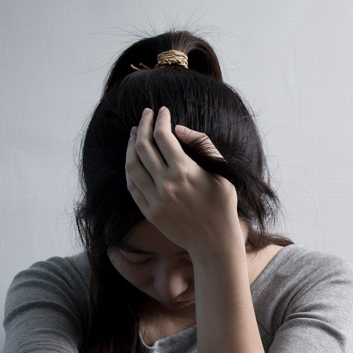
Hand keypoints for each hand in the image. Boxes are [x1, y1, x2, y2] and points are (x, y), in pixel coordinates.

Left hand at [124, 106, 242, 254]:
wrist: (214, 241)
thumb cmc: (222, 205)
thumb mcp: (221, 171)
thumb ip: (202, 145)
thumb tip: (178, 129)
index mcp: (185, 171)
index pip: (163, 135)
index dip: (160, 119)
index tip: (162, 111)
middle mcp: (167, 185)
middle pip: (143, 146)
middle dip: (143, 125)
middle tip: (146, 114)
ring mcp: (155, 200)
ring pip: (132, 165)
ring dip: (131, 145)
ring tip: (135, 133)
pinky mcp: (150, 212)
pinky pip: (132, 185)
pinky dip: (130, 168)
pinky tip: (134, 158)